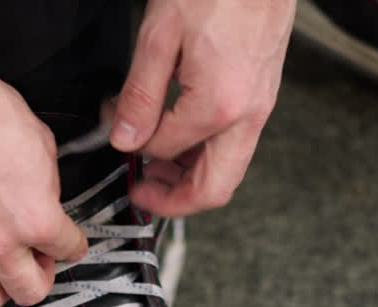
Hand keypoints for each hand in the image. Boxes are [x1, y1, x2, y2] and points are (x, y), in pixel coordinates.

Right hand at [0, 74, 85, 306]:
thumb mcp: (42, 145)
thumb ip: (48, 185)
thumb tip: (45, 196)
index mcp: (36, 220)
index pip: (68, 251)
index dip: (73, 244)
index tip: (69, 242)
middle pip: (31, 292)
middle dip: (42, 276)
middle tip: (39, 259)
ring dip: (2, 284)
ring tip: (4, 263)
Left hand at [109, 0, 295, 216]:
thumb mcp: (160, 35)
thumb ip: (140, 94)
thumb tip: (125, 137)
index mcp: (217, 105)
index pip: (165, 150)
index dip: (132, 149)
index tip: (114, 134)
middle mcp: (247, 115)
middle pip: (214, 188)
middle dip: (173, 200)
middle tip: (141, 191)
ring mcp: (260, 108)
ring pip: (228, 170)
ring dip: (191, 178)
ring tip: (156, 167)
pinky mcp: (263, 96)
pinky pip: (236, 144)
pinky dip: (207, 153)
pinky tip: (181, 137)